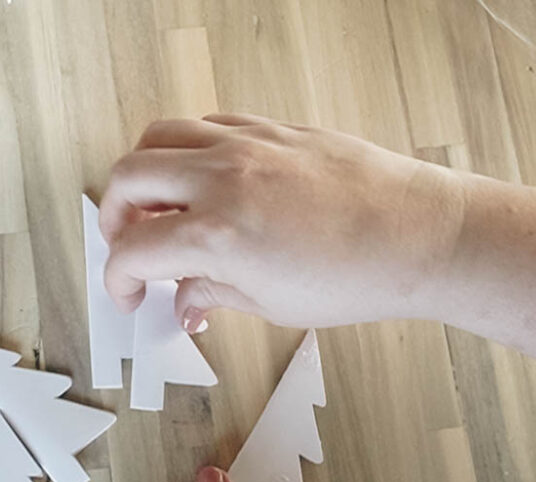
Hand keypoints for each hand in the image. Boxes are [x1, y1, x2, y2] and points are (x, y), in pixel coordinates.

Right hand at [99, 113, 465, 330]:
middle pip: (127, 179)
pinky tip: (206, 181)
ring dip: (144, 173)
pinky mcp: (272, 128)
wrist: (420, 235)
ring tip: (159, 207)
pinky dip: (189, 149)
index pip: (132, 251)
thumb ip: (213, 293)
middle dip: (115, 219)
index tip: (129, 293)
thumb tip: (186, 299)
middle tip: (131, 247)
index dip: (118, 280)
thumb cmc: (359, 274)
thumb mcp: (272, 304)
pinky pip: (207, 123)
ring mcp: (246, 145)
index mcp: (215, 233)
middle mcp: (222, 178)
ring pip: (159, 136)